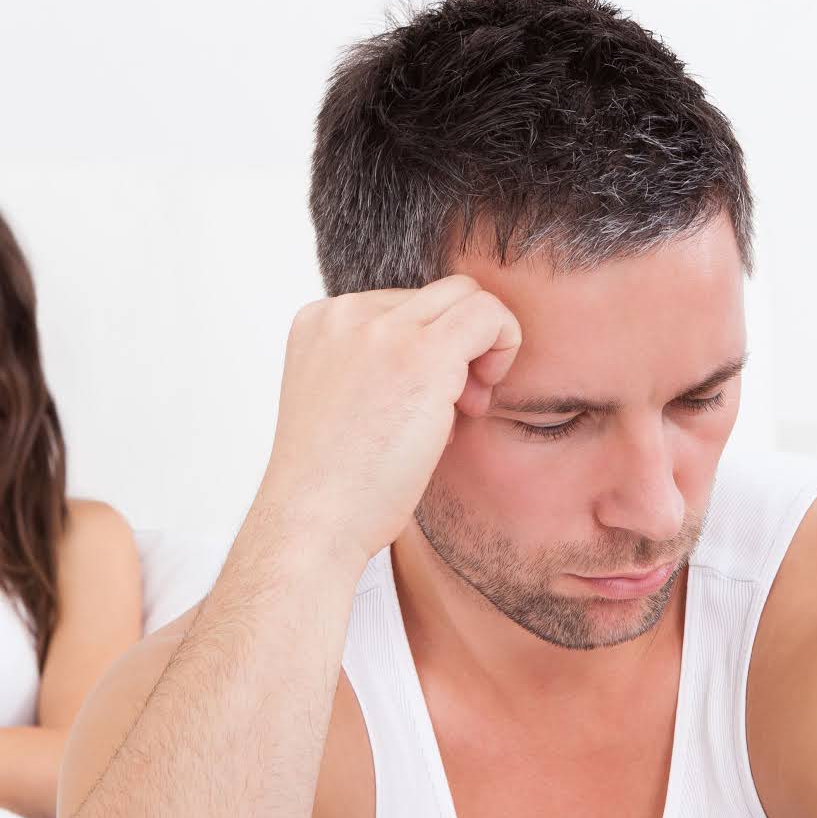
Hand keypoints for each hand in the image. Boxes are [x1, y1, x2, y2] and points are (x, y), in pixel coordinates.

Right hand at [258, 275, 520, 570]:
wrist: (313, 522)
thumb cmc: (336, 483)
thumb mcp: (344, 401)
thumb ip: (378, 364)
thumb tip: (450, 354)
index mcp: (320, 321)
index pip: (401, 304)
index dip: (429, 350)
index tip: (428, 404)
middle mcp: (345, 313)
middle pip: (437, 295)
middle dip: (460, 346)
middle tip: (460, 407)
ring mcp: (381, 330)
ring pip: (466, 295)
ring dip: (482, 346)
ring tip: (466, 409)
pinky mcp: (422, 354)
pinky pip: (488, 315)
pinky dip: (503, 346)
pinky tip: (480, 402)